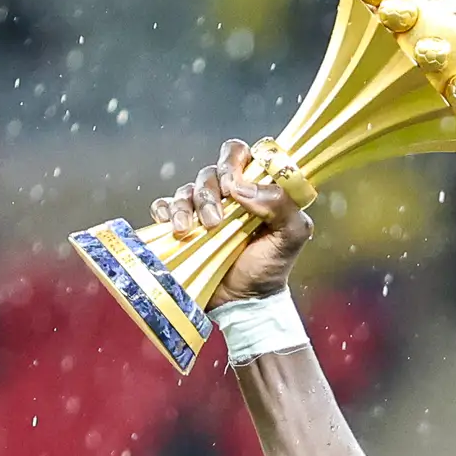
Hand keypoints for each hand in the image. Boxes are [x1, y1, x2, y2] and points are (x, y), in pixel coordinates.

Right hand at [158, 139, 316, 301]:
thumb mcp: (292, 234)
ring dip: (185, 207)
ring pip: (185, 190)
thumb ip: (282, 204)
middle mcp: (227, 195)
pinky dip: (165, 212)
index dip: (231, 162)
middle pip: (208, 172)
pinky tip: (173, 227)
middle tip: (215, 222)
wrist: (245, 302)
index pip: (238, 154)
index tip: (232, 186)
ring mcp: (201, 210)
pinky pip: (164, 207)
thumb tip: (242, 188)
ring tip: (188, 231)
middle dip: (208, 194)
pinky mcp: (181, 227)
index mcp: (254, 187)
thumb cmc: (271, 265)